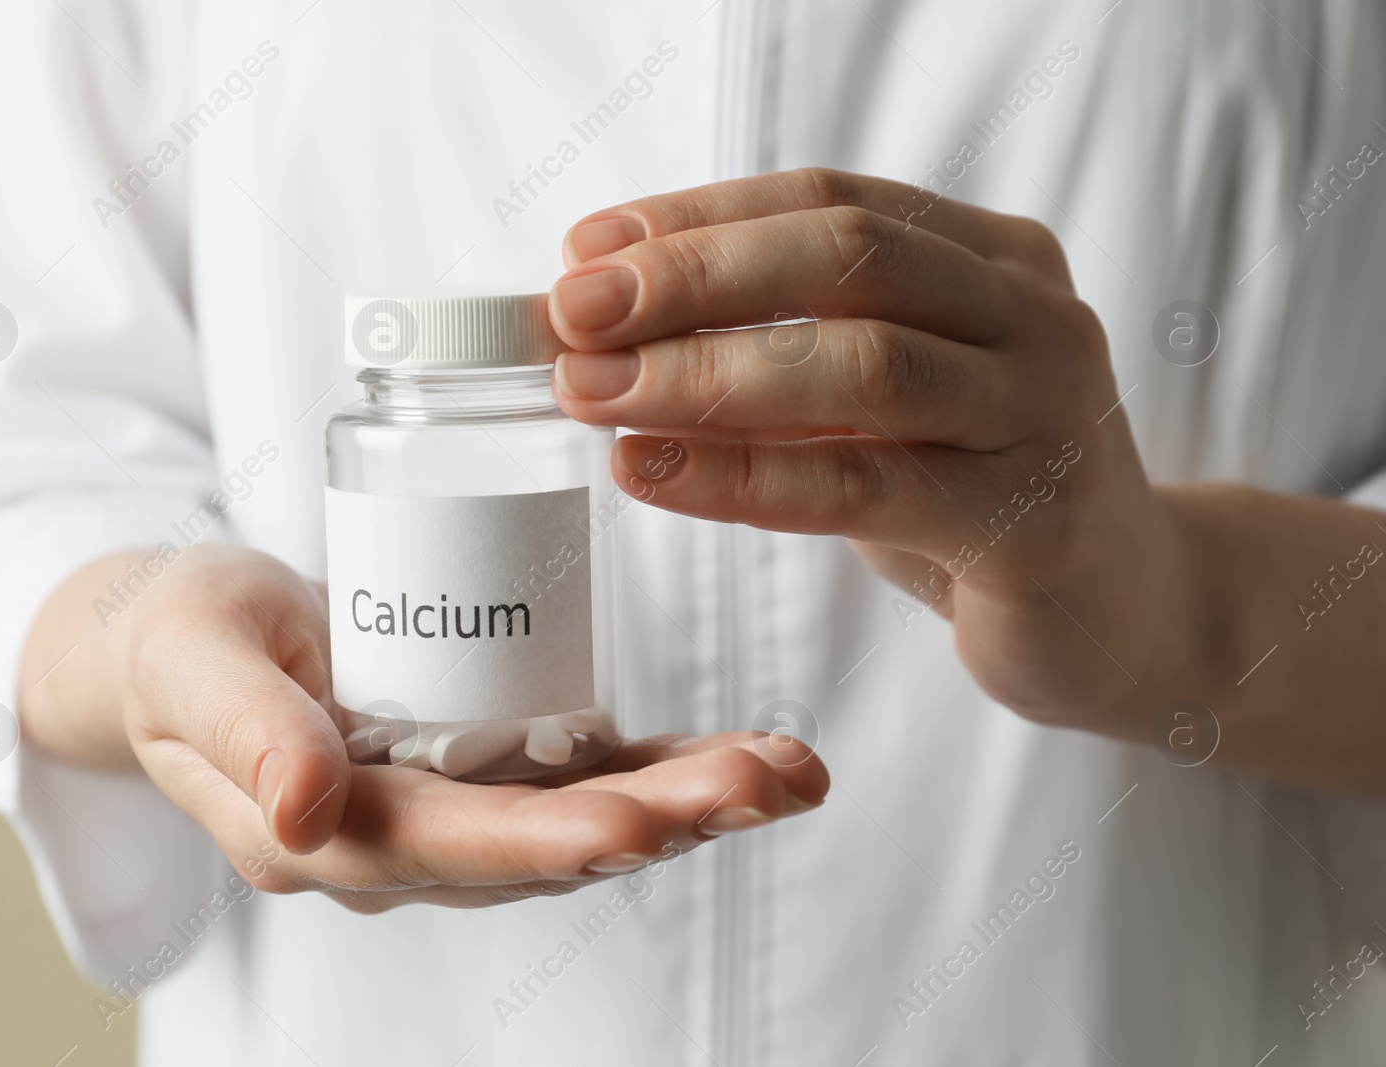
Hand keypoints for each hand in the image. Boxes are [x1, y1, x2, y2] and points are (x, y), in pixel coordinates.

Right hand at [21, 543, 828, 910]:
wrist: (188, 638)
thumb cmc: (180, 637)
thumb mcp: (189, 660)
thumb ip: (244, 729)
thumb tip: (305, 806)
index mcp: (323, 831)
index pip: (445, 846)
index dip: (542, 842)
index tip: (637, 825)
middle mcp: (402, 840)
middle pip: (544, 843)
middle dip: (660, 818)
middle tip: (763, 782)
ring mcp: (450, 806)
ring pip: (583, 816)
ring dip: (689, 799)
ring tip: (787, 769)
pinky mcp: (486, 763)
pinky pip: (587, 776)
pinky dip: (668, 768)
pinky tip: (748, 754)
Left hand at [547, 168, 1184, 731]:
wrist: (1127, 613)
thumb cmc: (981, 495)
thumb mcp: (887, 405)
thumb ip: (788, 358)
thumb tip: (615, 333)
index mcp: (994, 260)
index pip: (831, 201)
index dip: (700, 218)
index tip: (585, 251)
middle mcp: (1032, 314)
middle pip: (847, 255)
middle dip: (694, 276)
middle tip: (573, 310)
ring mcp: (1047, 412)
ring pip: (861, 363)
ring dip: (704, 372)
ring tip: (590, 390)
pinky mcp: (1036, 521)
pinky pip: (866, 487)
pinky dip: (745, 478)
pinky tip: (652, 470)